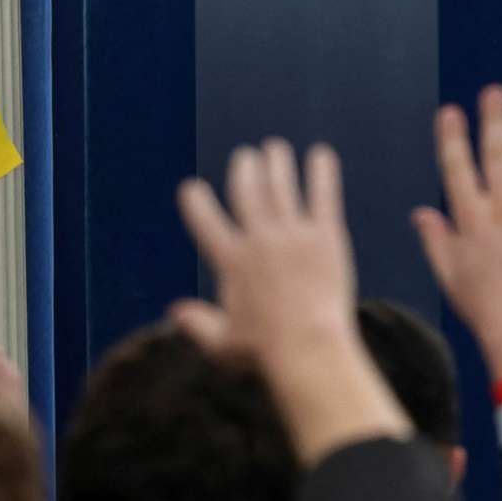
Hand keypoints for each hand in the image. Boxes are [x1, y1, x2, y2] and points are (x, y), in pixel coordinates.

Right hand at [173, 140, 407, 460]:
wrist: (308, 348)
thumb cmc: (264, 352)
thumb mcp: (222, 343)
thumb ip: (198, 324)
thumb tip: (176, 313)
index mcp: (230, 261)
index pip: (205, 220)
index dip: (196, 202)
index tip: (192, 189)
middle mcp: (258, 240)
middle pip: (247, 191)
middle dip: (244, 168)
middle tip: (247, 155)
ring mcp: (292, 235)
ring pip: (282, 186)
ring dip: (278, 163)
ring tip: (276, 148)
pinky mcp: (325, 237)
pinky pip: (323, 196)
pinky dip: (321, 173)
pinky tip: (322, 154)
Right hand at [413, 86, 501, 381]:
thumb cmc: (482, 308)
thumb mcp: (449, 275)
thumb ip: (436, 238)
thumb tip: (421, 212)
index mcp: (470, 224)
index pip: (457, 171)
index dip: (453, 139)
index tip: (450, 110)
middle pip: (498, 157)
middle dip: (494, 121)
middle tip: (494, 92)